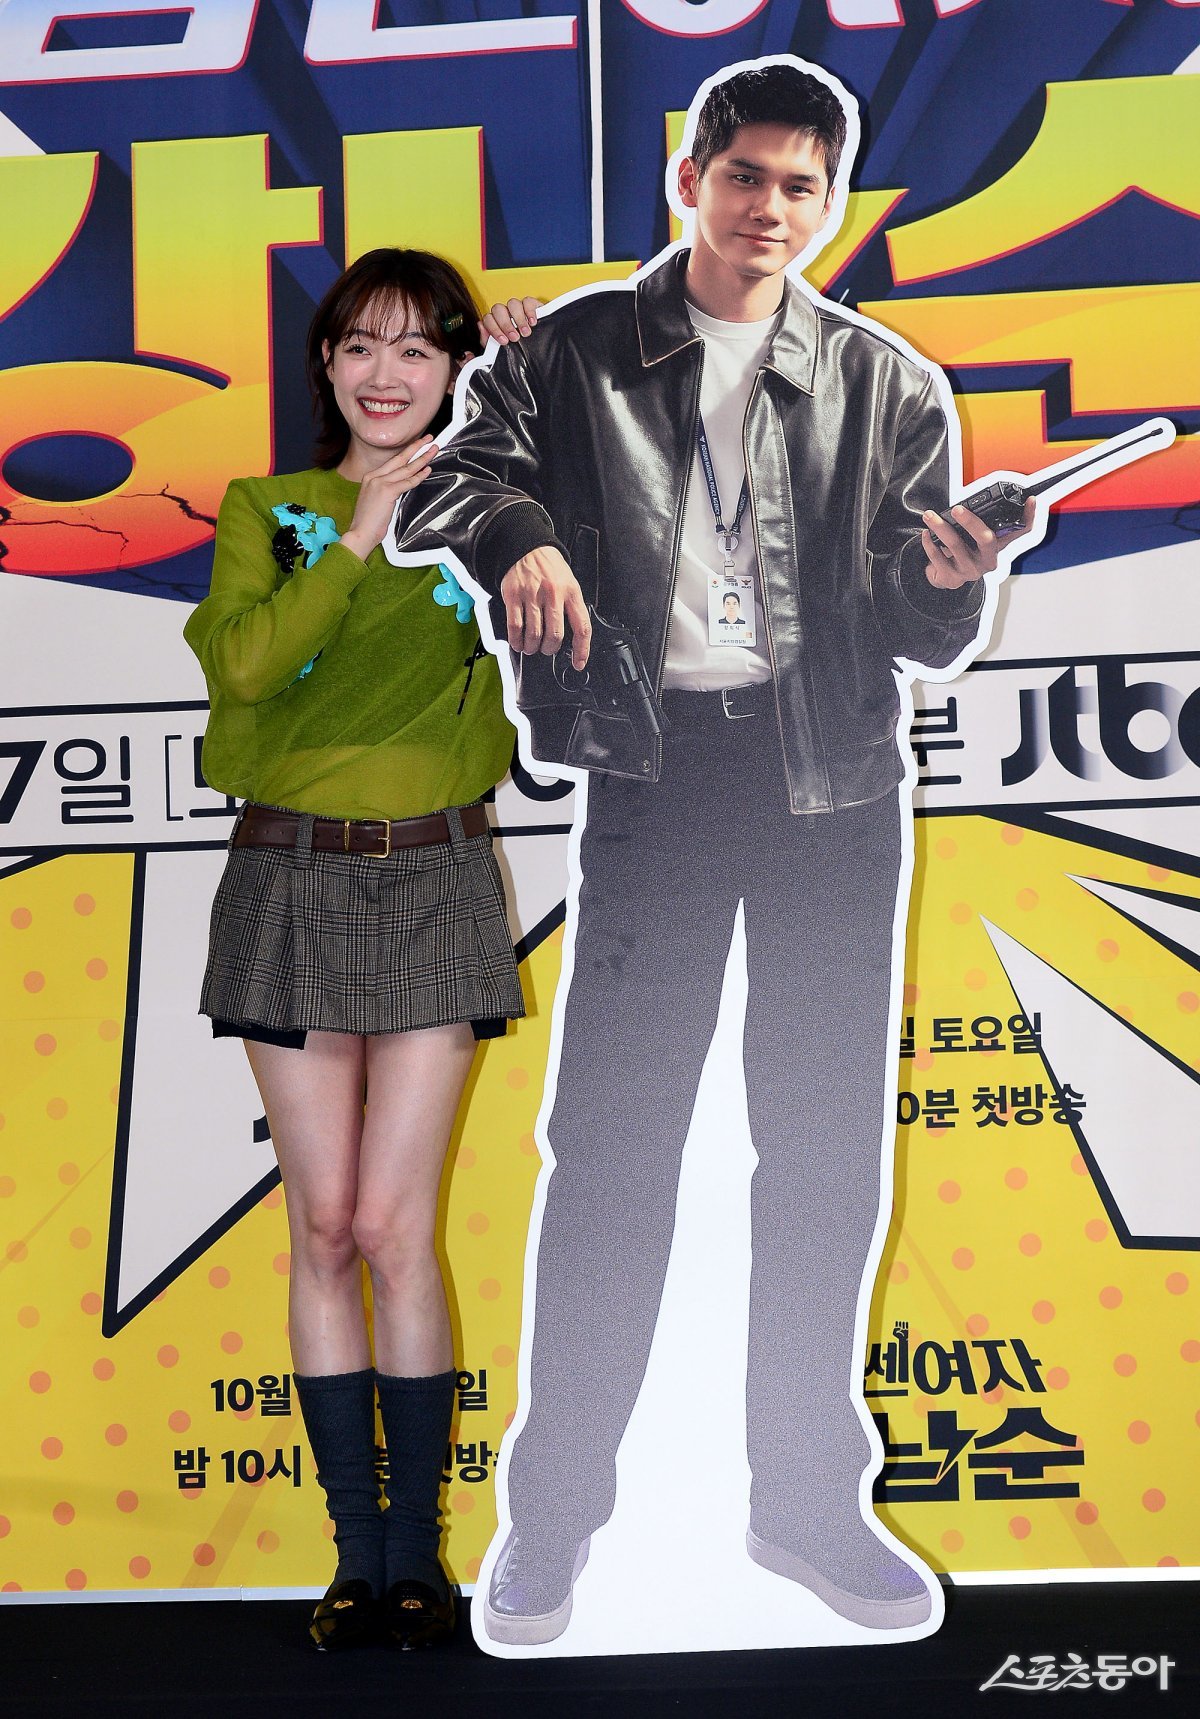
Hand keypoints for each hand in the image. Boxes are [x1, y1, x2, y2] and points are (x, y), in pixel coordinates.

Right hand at [339, 439, 438, 559]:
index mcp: (370, 477)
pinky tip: (427, 470)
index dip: (407, 452)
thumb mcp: (376, 501)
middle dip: (417, 447)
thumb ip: (387, 490)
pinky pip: (407, 482)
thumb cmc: (368, 522)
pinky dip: (419, 476)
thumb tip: (402, 485)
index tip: (418, 445)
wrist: (360, 533)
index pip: (393, 461)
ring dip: (422, 458)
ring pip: (406, 468)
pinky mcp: (387, 491)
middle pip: (400, 458)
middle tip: (429, 438)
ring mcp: (380, 482)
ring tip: (434, 450)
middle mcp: (374, 476)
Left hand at [478, 297, 539, 345]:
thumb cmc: (518, 350)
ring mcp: (518, 308)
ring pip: (512, 303)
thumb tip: (481, 326)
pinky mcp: (532, 305)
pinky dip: (530, 311)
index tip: (504, 341)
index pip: (488, 319)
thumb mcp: (501, 351)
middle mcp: (505, 313)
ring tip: (525, 333)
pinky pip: (527, 301)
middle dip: (505, 324)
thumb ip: (487, 341)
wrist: (539, 350)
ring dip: (518, 319)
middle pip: (498, 309)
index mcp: (495, 322)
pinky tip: (532, 323)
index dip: (494, 329)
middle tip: (514, 338)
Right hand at [500, 545, 590, 668]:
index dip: (581, 650)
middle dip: (550, 649)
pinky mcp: (513, 596)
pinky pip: (515, 626)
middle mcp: (553, 594)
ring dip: (532, 647)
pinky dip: (516, 640)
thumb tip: (572, 637)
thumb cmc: (549, 568)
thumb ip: (570, 607)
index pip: (582, 627)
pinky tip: (518, 643)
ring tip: (532, 647)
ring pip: (534, 634)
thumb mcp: (569, 582)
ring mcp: (532, 595)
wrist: (527, 546)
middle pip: (555, 635)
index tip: (578, 662)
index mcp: (571, 592)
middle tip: (546, 649)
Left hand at [921, 497, 1035, 588]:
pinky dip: (929, 543)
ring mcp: (971, 571)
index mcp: (998, 546)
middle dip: (971, 521)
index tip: (1030, 499)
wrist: (944, 578)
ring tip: (929, 516)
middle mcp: (988, 560)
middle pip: (986, 538)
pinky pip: (938, 557)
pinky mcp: (953, 578)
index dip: (1028, 516)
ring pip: (955, 545)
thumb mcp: (973, 538)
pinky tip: (926, 534)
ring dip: (940, 527)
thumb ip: (978, 523)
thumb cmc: (961, 551)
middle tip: (956, 509)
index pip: (1021, 531)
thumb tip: (969, 503)